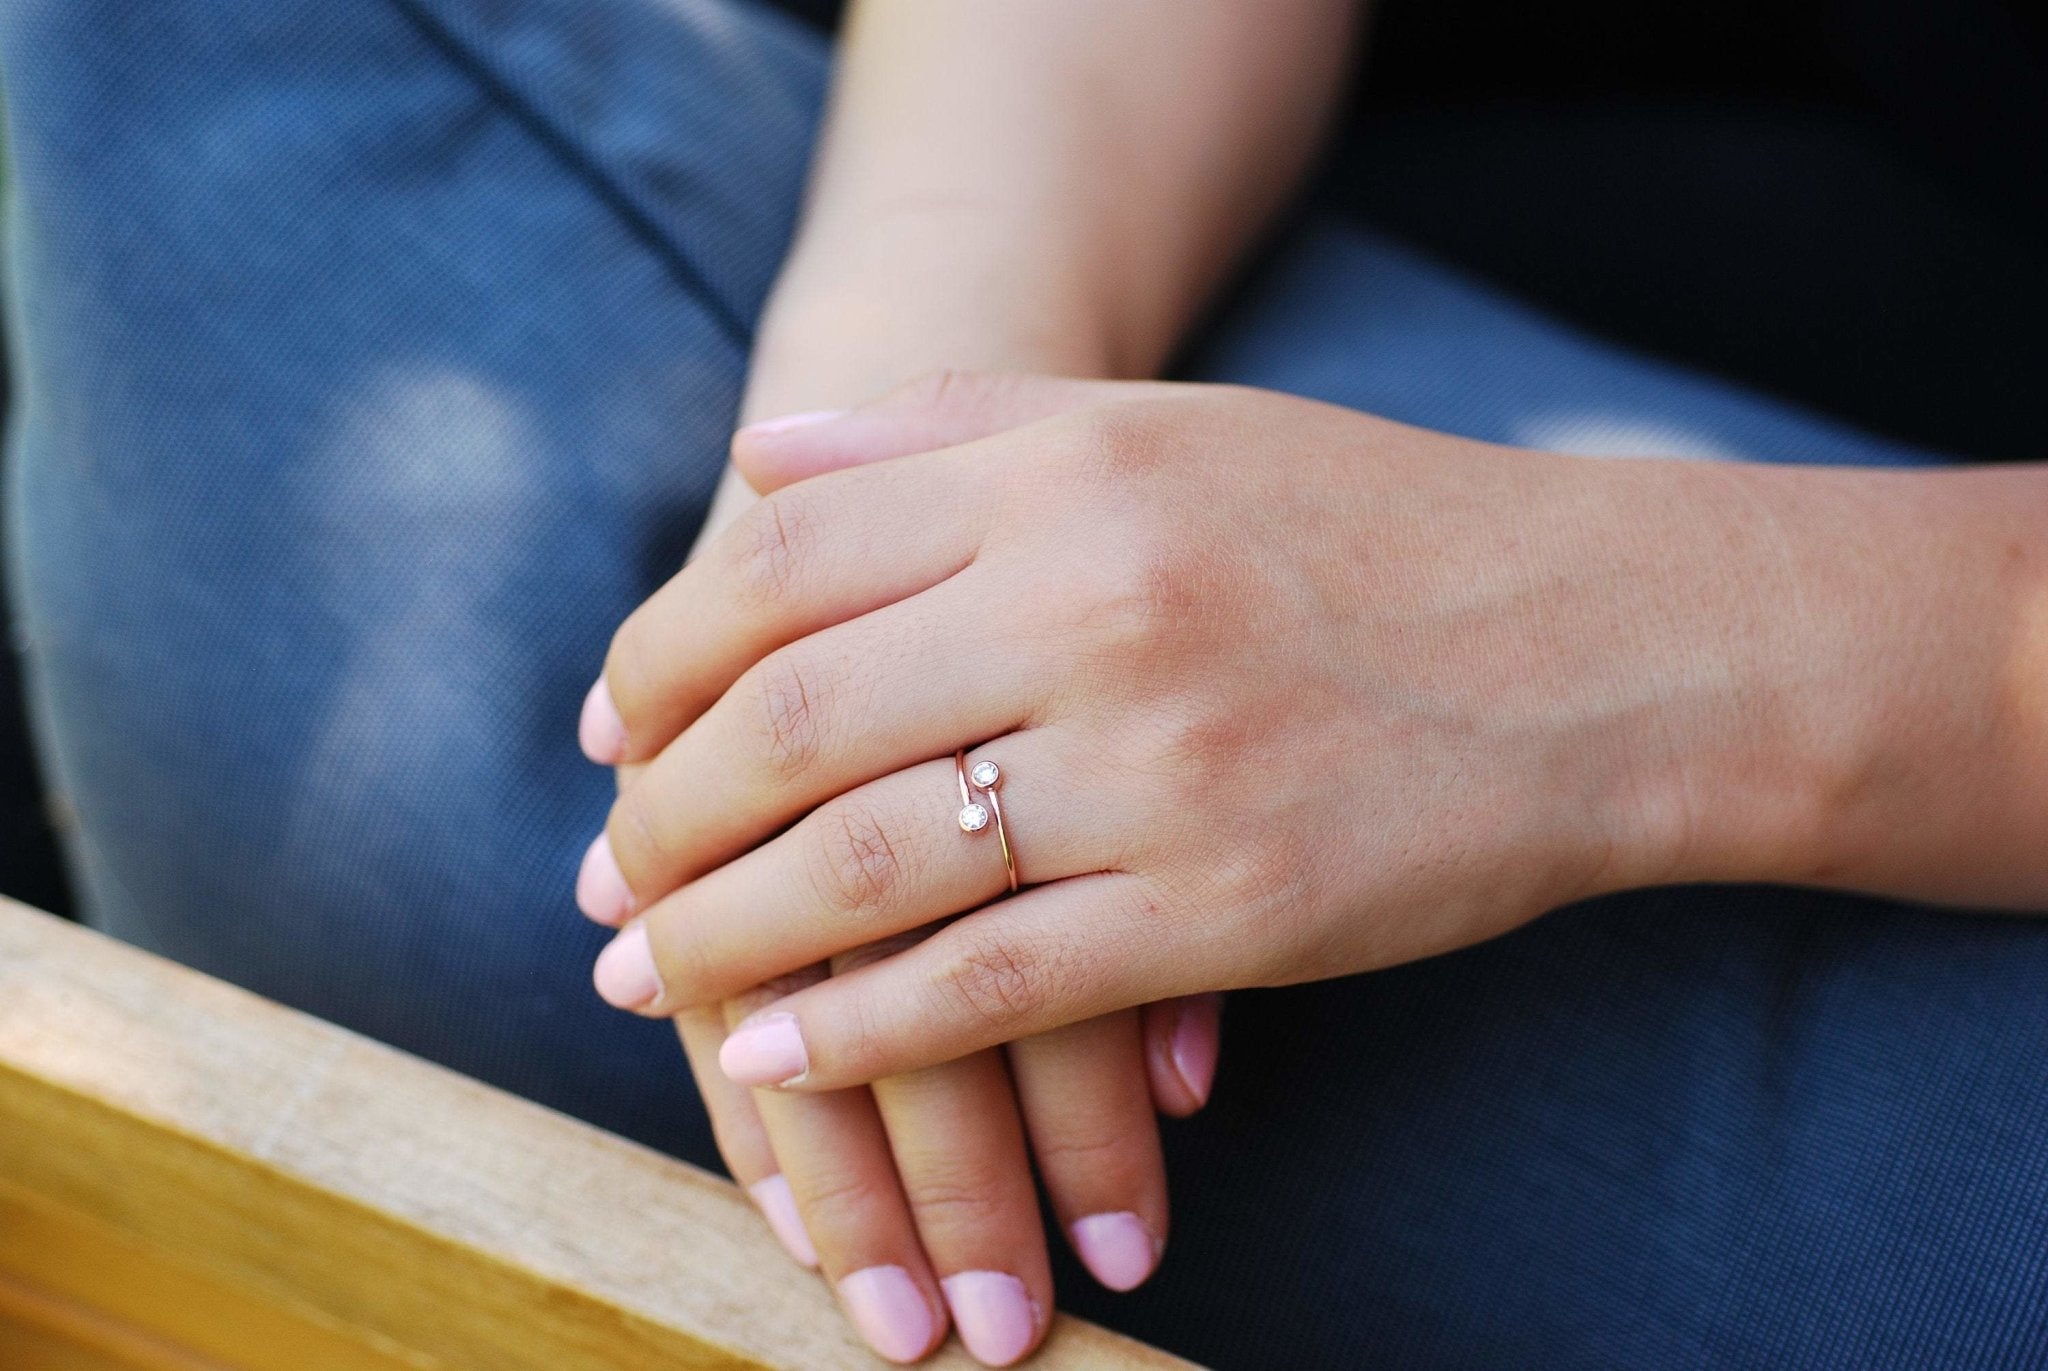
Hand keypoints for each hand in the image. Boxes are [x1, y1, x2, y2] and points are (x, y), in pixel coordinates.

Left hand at [581, 369, 1990, 1090]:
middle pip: (789, 726)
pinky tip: (778, 1056)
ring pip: (863, 869)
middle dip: (661, 818)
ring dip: (722, 939)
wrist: (1597, 646)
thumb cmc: (1361, 528)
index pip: (776, 571)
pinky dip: (856, 1032)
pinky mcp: (1225, 912)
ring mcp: (1160, 767)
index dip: (656, 663)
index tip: (609, 733)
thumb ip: (945, 431)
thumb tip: (754, 465)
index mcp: (1065, 477)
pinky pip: (987, 987)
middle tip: (605, 881)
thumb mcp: (1156, 431)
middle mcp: (1097, 607)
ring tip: (643, 975)